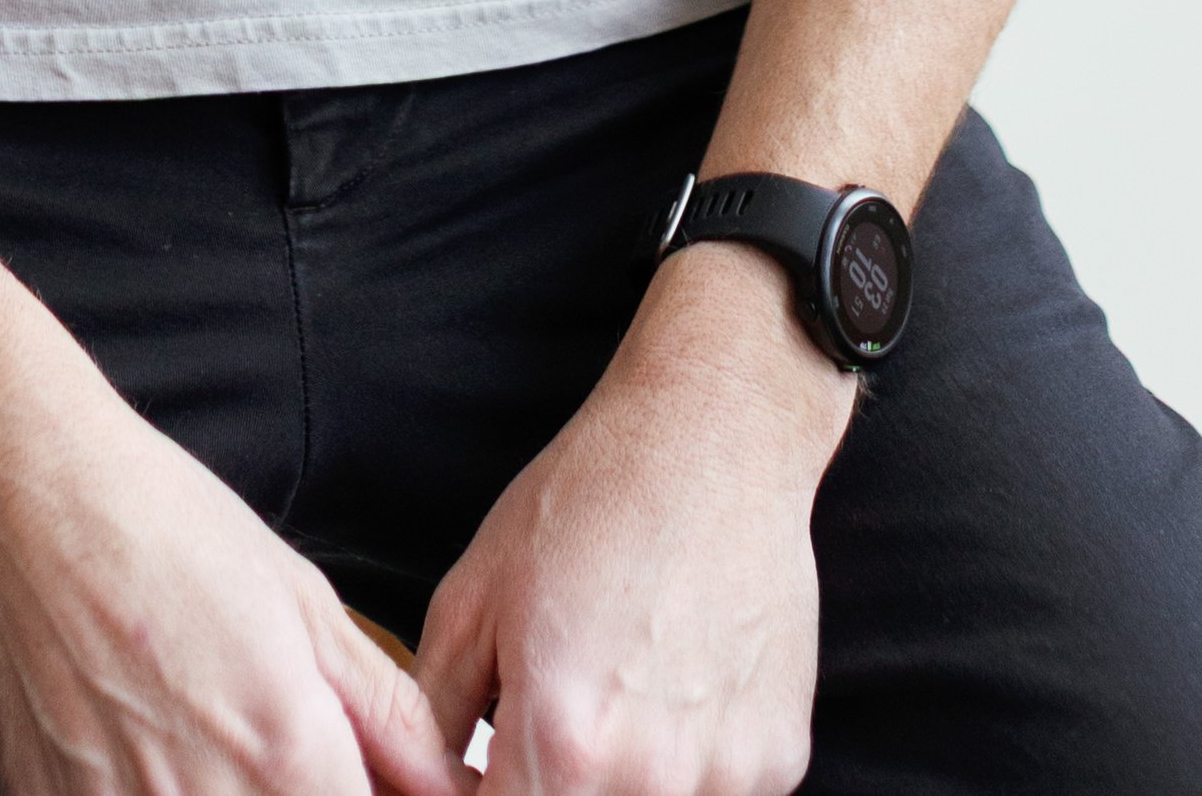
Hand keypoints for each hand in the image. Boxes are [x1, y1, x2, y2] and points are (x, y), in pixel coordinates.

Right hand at [0, 327, 468, 795]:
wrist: (26, 494)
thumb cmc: (165, 527)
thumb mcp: (303, 602)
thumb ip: (387, 715)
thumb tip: (449, 788)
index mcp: (285, 756)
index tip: (359, 776)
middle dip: (299, 793)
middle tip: (274, 745)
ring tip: (207, 733)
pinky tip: (146, 753)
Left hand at [414, 249, 854, 795]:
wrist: (712, 439)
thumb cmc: (589, 501)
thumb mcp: (471, 598)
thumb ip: (433, 720)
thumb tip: (421, 787)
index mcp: (562, 746)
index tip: (484, 767)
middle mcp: (649, 780)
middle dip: (549, 785)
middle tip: (552, 716)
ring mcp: (725, 777)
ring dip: (618, 783)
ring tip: (616, 692)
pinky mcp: (780, 760)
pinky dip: (685, 767)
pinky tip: (675, 687)